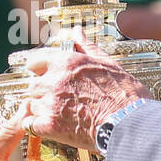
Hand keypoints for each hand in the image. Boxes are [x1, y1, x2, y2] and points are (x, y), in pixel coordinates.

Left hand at [19, 33, 148, 150]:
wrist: (130, 123)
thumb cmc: (124, 94)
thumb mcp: (107, 63)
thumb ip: (86, 47)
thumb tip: (76, 32)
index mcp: (66, 62)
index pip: (34, 61)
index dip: (40, 70)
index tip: (46, 76)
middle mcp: (54, 80)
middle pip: (33, 85)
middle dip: (43, 92)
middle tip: (59, 99)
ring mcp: (50, 103)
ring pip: (32, 105)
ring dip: (42, 110)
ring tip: (61, 115)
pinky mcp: (50, 126)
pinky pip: (31, 125)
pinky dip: (38, 127)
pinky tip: (52, 128)